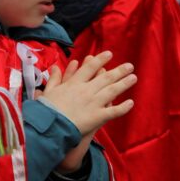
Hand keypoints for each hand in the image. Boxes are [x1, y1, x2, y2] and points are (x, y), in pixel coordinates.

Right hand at [41, 52, 135, 171]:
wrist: (50, 126)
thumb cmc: (46, 110)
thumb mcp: (48, 91)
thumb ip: (54, 79)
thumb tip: (55, 67)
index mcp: (74, 83)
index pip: (90, 68)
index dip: (100, 60)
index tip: (109, 54)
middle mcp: (86, 90)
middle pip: (105, 77)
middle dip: (119, 71)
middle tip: (130, 66)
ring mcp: (93, 103)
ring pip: (112, 91)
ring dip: (124, 84)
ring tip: (134, 78)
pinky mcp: (97, 117)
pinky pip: (113, 111)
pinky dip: (123, 107)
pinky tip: (131, 103)